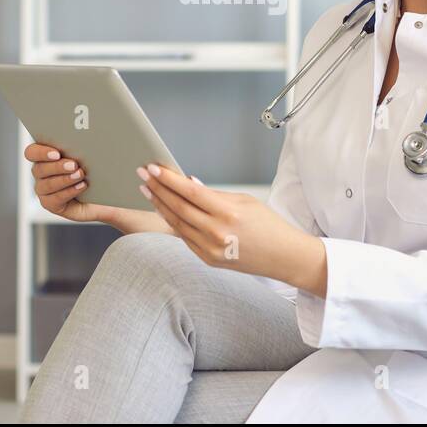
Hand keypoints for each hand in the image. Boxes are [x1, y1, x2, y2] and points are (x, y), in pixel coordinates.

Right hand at [24, 143, 171, 234]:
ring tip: (80, 175)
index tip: (57, 152)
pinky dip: (68, 192)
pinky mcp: (52, 204)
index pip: (31, 152)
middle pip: (38, 168)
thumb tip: (93, 117)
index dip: (40, 152)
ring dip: (63, 179)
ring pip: (45, 185)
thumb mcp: (96, 150)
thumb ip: (89, 137)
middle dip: (56, 166)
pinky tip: (81, 186)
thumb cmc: (103, 167)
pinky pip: (54, 199)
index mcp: (47, 155)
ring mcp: (45, 190)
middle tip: (74, 164)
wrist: (112, 192)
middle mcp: (42, 172)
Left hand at [136, 164, 326, 291]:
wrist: (283, 257)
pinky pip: (184, 237)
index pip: (190, 191)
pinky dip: (172, 222)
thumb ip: (214, 194)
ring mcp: (210, 249)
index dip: (168, 178)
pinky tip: (163, 209)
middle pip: (178, 207)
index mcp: (227, 213)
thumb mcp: (245, 201)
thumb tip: (188, 183)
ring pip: (176, 223)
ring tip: (147, 190)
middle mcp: (216, 232)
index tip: (153, 167)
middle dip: (158, 188)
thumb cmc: (268, 225)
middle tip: (142, 175)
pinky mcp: (208, 259)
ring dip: (159, 205)